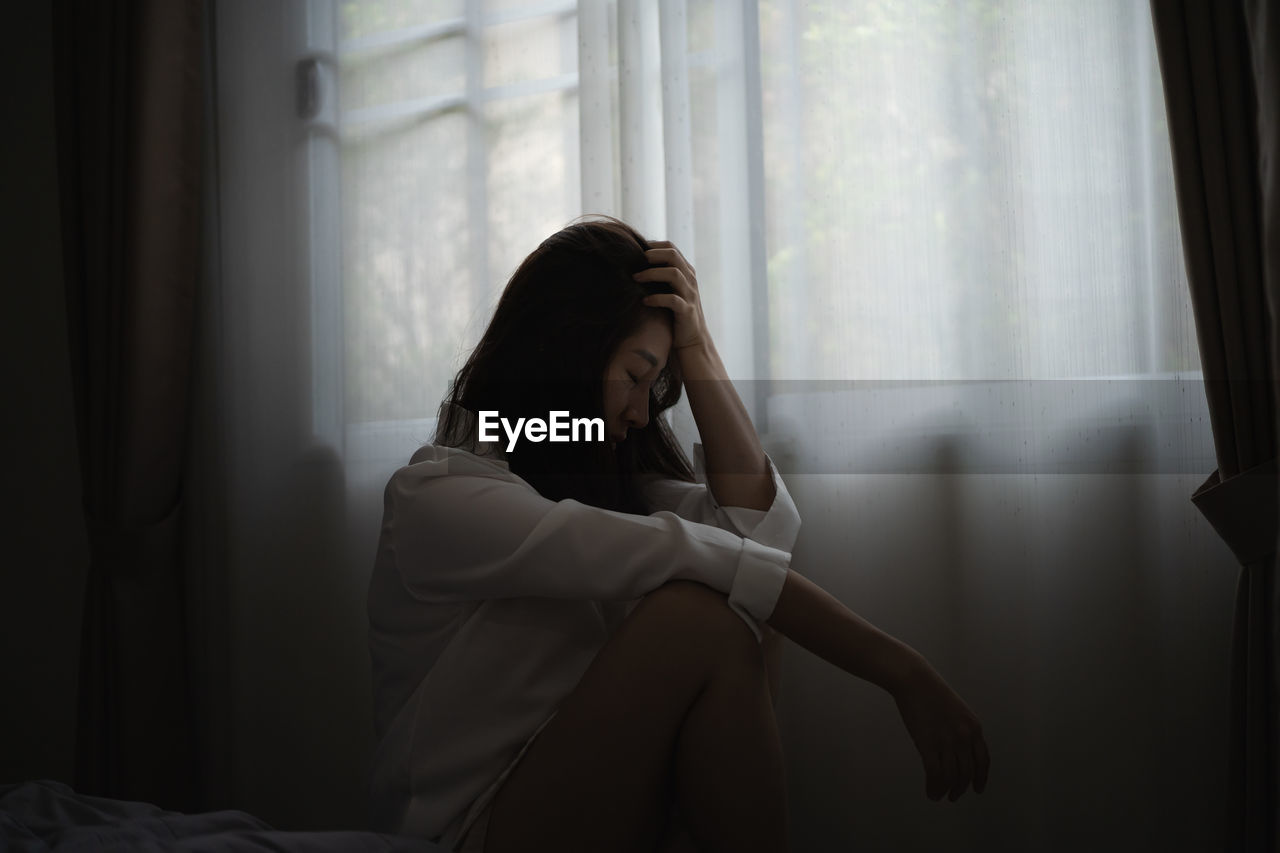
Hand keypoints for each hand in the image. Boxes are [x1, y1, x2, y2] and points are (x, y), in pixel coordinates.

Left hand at [632, 241, 709, 350]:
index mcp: (686, 271)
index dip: (652, 246)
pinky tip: (644, 301)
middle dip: (652, 255)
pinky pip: (673, 300)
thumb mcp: (668, 290)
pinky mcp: (687, 311)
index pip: (671, 248)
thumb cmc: (674, 313)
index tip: (634, 251)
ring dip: (652, 274)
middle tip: (634, 261)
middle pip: (672, 255)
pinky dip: (657, 298)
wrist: (692, 340)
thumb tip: (632, 263)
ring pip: (673, 274)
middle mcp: (690, 279)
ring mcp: (690, 295)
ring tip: (635, 278)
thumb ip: (659, 276)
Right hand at [892, 663, 989, 800]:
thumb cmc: (931, 692)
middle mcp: (965, 737)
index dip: (981, 778)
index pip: (983, 761)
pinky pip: (935, 775)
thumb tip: (958, 753)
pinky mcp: (929, 745)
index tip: (977, 788)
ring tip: (940, 796)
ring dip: (947, 791)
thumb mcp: (957, 711)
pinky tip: (931, 792)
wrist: (914, 680)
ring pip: (952, 777)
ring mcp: (947, 742)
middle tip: (954, 795)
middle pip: (967, 773)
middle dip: (961, 788)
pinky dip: (934, 787)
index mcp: (974, 728)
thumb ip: (962, 730)